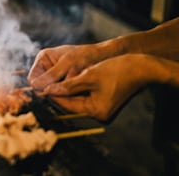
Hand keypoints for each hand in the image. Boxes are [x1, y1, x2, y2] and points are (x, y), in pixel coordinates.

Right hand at [27, 43, 115, 89]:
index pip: (33, 78)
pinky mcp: (65, 84)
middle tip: (67, 88)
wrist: (105, 57)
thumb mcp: (68, 64)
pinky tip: (77, 89)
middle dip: (53, 89)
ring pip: (53, 90)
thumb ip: (52, 75)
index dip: (39, 87)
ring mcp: (56, 76)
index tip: (49, 92)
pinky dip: (69, 92)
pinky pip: (62, 92)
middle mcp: (47, 68)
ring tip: (75, 86)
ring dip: (62, 91)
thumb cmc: (86, 55)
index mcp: (43, 59)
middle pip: (42, 86)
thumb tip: (34, 86)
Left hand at [42, 54, 159, 120]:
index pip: (66, 104)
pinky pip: (84, 96)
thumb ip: (67, 85)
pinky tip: (66, 78)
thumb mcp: (89, 76)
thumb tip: (47, 90)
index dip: (51, 94)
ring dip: (66, 89)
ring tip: (51, 79)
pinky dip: (76, 88)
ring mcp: (101, 108)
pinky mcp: (104, 101)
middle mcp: (98, 114)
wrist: (142, 67)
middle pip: (70, 103)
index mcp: (96, 111)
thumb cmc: (118, 70)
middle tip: (41, 82)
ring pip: (76, 98)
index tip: (38, 86)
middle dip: (57, 91)